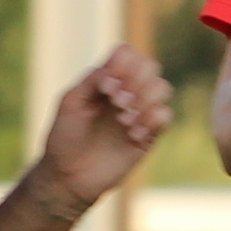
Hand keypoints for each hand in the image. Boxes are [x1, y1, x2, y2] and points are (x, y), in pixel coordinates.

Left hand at [30, 48, 172, 210]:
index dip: (123, 64)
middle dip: (136, 81)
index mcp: (106, 80)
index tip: (106, 86)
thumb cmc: (64, 137)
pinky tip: (132, 136)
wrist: (69, 176)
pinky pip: (166, 116)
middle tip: (116, 103)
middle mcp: (126, 92)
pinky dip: (152, 121)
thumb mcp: (71, 102)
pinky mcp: (149, 135)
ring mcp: (139, 113)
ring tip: (123, 121)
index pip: (128, 54)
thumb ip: (91, 80)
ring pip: (163, 87)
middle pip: (150, 66)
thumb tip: (114, 72)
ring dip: (144, 100)